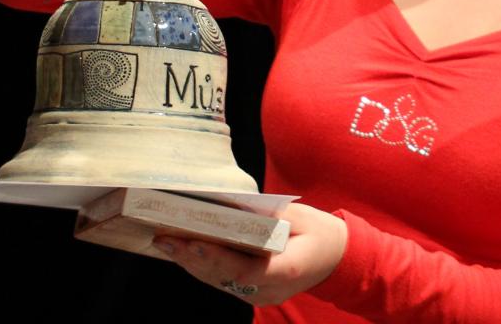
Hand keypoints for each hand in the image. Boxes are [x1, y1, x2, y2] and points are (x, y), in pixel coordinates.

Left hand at [153, 202, 347, 306]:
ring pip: (220, 282)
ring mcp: (263, 296)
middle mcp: (272, 290)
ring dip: (191, 264)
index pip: (245, 269)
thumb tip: (227, 204)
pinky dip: (202, 267)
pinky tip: (183, 252)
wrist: (336, 258)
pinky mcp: (255, 294)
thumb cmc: (317, 231)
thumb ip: (264, 216)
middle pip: (225, 278)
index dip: (217, 258)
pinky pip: (224, 282)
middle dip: (191, 258)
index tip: (191, 243)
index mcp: (288, 269)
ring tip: (165, 243)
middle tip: (164, 239)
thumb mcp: (297, 216)